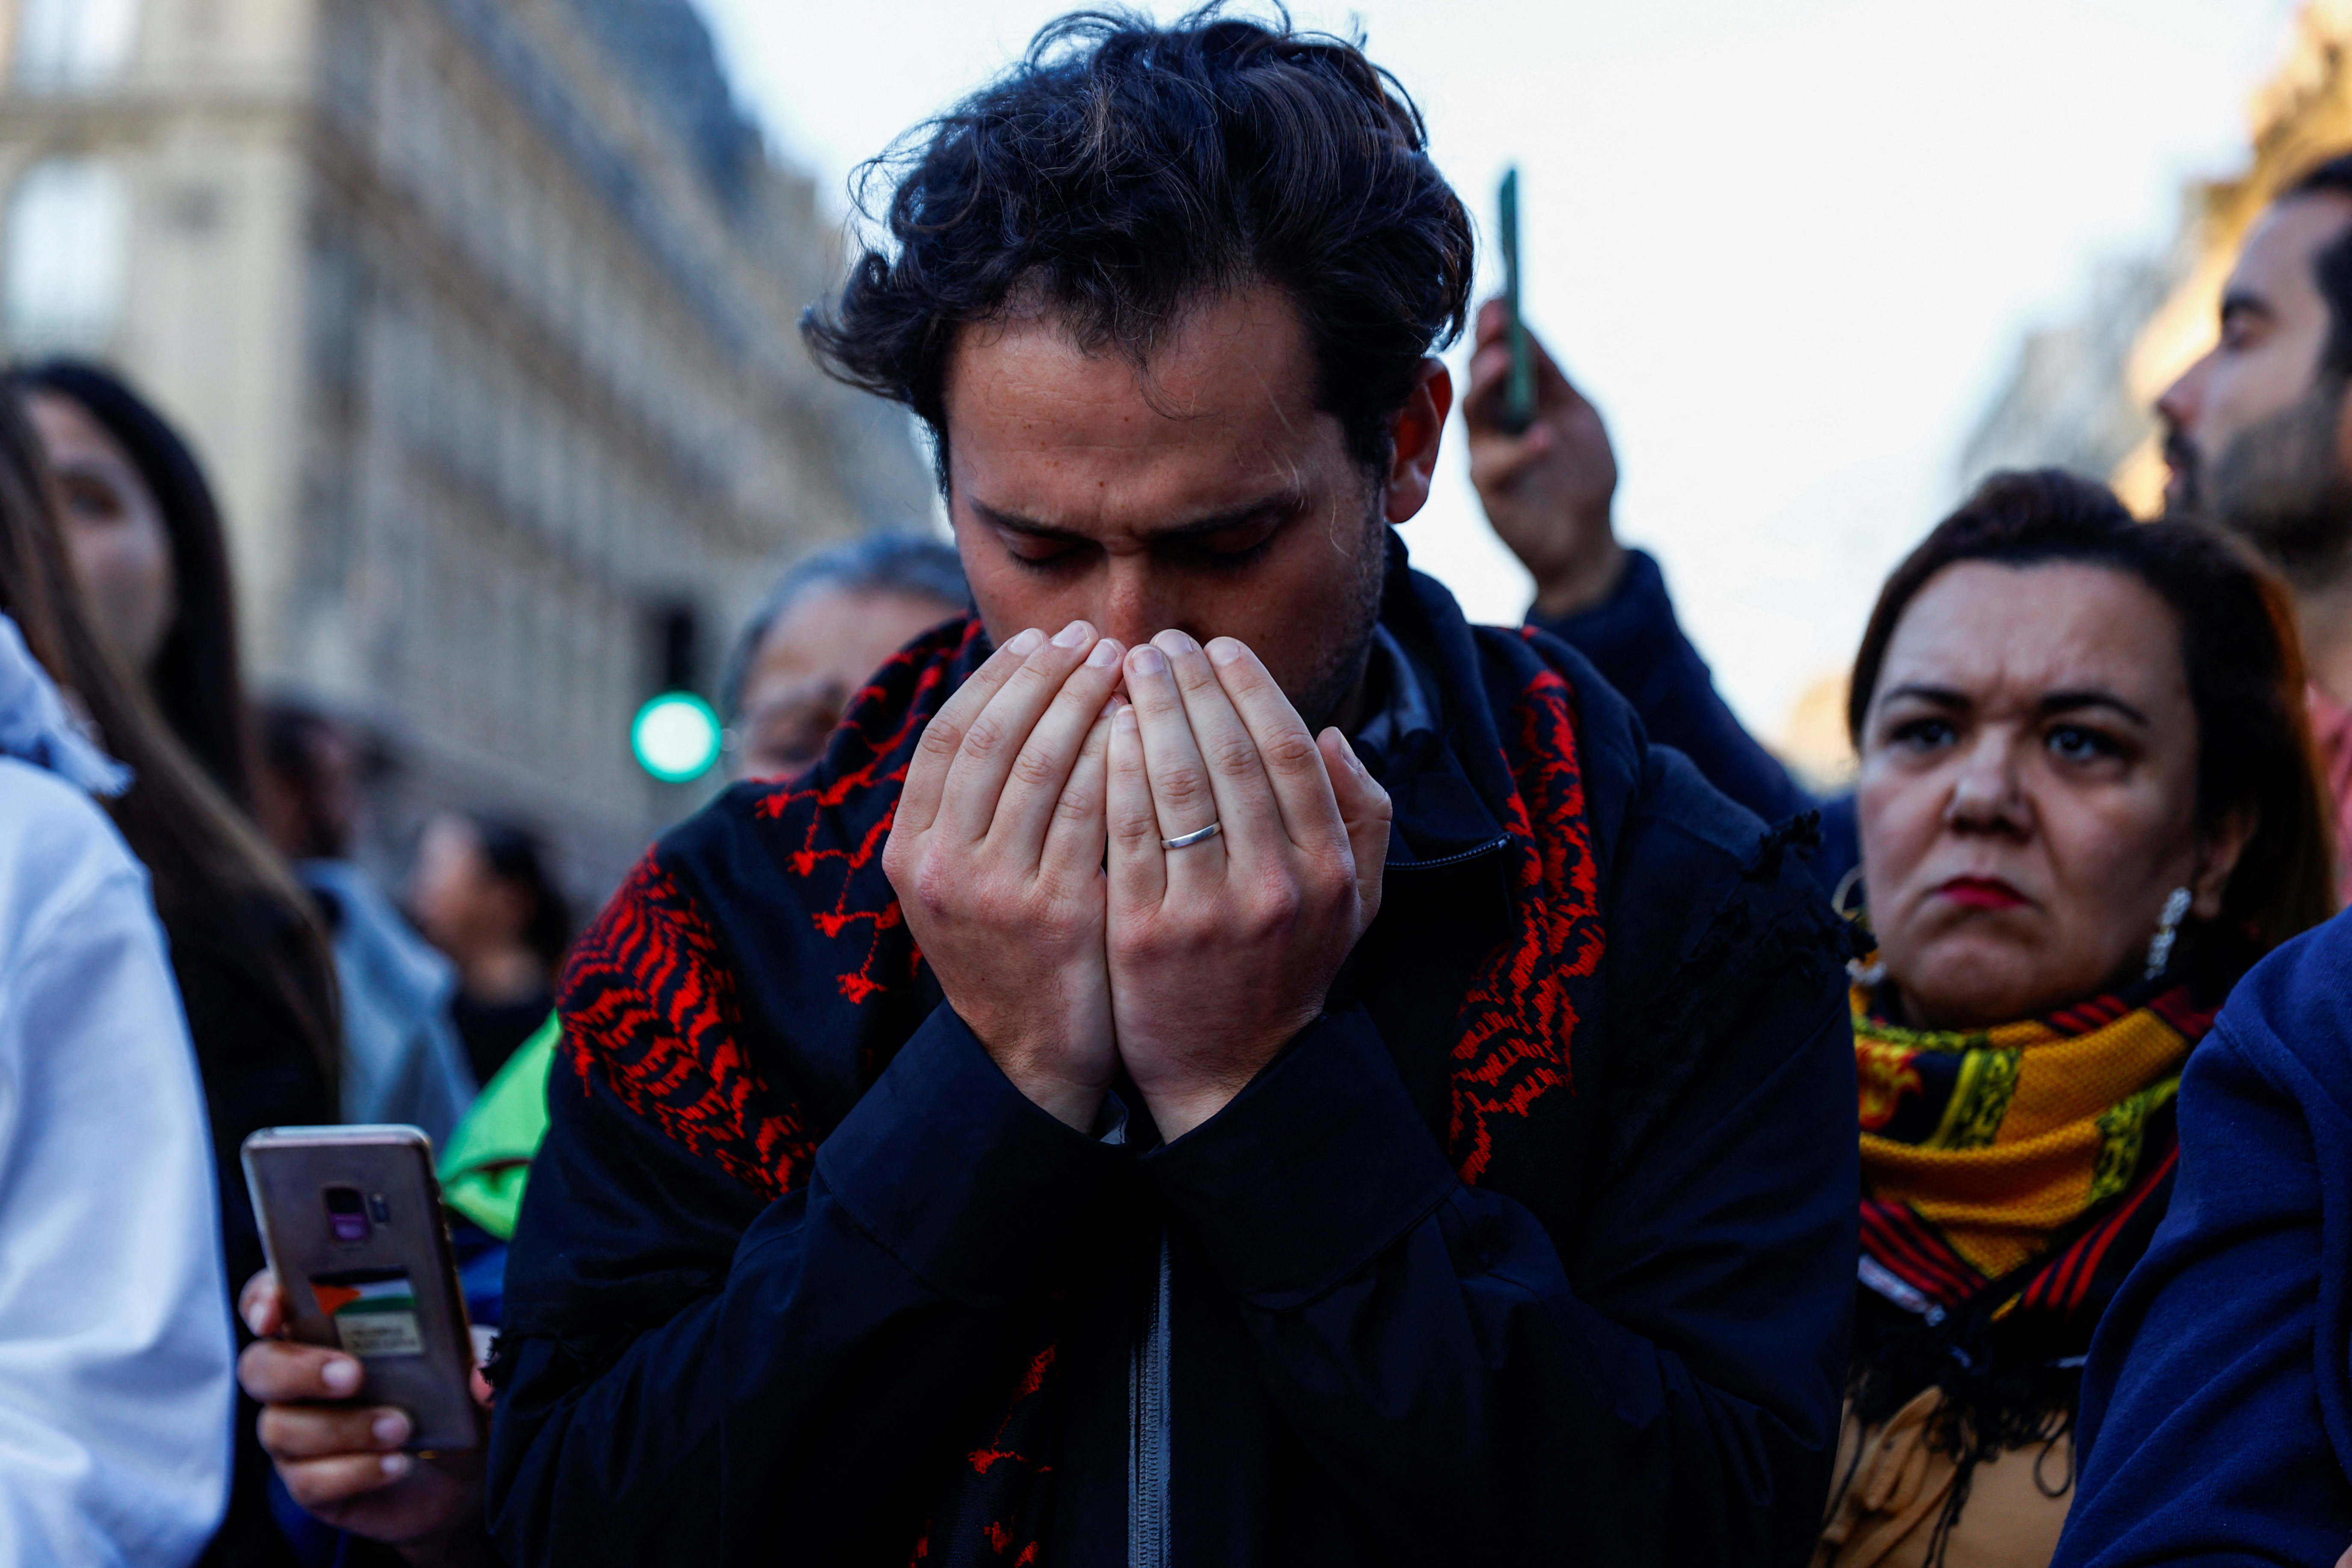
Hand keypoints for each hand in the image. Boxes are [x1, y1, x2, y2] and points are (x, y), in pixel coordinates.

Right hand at [236, 1272, 495, 1567]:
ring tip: (401, 1426)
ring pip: (281, 1428)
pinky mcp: (312, 1483)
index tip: (275, 1311)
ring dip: (343, 1427)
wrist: (468, 1468)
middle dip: (300, 1368)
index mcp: (331, 1326)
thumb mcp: (473, 1364)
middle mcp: (302, 1376)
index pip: (273, 1300)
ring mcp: (301, 1432)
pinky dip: (353, 1471)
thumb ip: (481, 1359)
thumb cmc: (456, 1393)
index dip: (263, 1299)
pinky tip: (395, 1465)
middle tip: (353, 1374)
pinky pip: (307, 1480)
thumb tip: (481, 1380)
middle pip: (261, 1366)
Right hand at [885, 620, 1126, 1128]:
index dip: (996, 678)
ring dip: (1087, 702)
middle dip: (1046, 675)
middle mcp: (939, 866)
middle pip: (992, 737)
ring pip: (1042, 764)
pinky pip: (1091, 812)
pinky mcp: (1054, 914)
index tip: (1042, 638)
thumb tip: (1011, 694)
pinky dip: (1117, 758)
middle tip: (1095, 635)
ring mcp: (993, 891)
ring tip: (1128, 665)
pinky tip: (1148, 726)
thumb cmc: (1012, 951)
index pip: (946, 735)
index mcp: (909, 850)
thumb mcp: (961, 880)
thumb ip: (969, 805)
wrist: (1030, 1057)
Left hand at [1105, 631, 1390, 1139]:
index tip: (1217, 646)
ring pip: (1175, 785)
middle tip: (1158, 641)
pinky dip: (1114, 771)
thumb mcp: (1354, 901)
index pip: (1287, 751)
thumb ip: (1361, 816)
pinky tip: (1100, 730)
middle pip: (1230, 756)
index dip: (1250, 688)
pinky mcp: (1146, 937)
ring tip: (1123, 669)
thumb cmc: (1287, 967)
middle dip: (1191, 685)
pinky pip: (1126, 833)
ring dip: (1147, 712)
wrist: (1231, 1071)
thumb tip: (1333, 736)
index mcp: (1328, 868)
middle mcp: (1276, 886)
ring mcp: (1210, 913)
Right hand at [1462, 297, 1624, 616]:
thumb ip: (1550, 378)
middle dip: (1485, 345)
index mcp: (1513, 400)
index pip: (1495, 355)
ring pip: (1474, 414)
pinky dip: (1521, 449)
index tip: (1500, 299)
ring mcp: (1486, 456)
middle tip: (1495, 321)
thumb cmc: (1584, 475)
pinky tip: (1544, 437)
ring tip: (1503, 361)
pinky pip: (1495, 465)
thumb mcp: (1578, 414)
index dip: (1494, 327)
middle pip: (1478, 377)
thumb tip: (1525, 329)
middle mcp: (1492, 424)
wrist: (1587, 541)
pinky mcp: (1490, 492)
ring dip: (1487, 385)